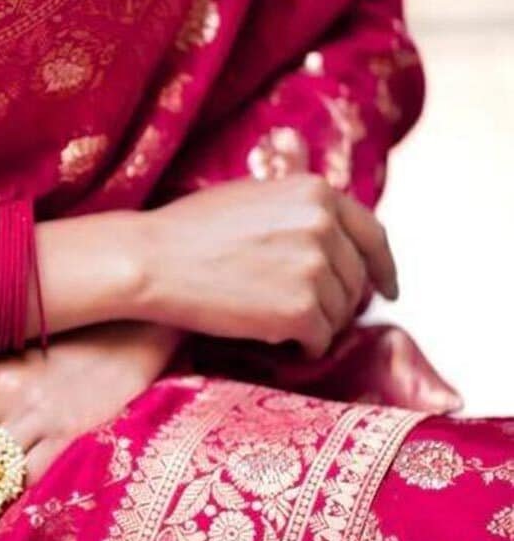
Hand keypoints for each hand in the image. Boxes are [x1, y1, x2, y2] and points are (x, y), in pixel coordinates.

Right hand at [133, 173, 397, 357]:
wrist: (152, 260)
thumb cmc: (190, 229)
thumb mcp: (254, 195)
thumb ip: (300, 207)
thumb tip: (333, 231)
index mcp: (317, 193)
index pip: (372, 236)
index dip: (384, 268)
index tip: (387, 289)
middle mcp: (325, 226)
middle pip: (356, 281)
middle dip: (338, 303)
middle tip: (305, 315)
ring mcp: (316, 269)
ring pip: (340, 314)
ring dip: (316, 325)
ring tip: (276, 323)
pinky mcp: (301, 311)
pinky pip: (319, 340)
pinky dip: (302, 347)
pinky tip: (274, 340)